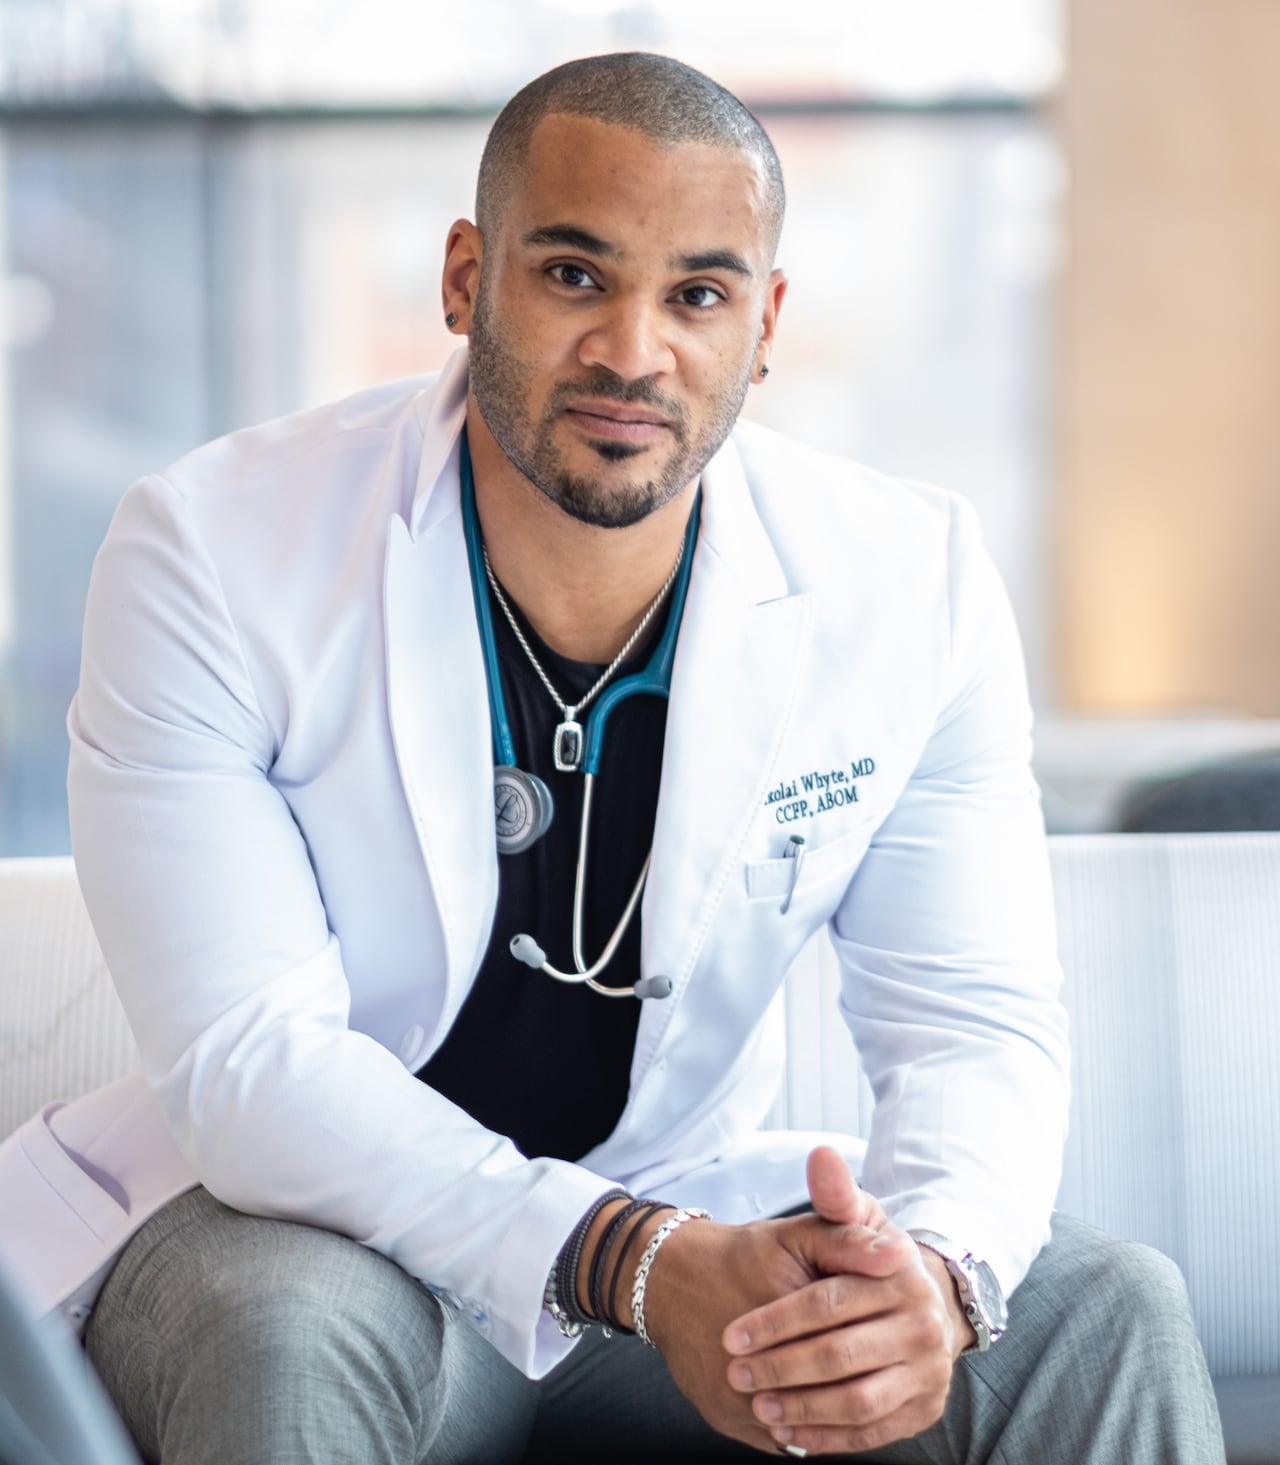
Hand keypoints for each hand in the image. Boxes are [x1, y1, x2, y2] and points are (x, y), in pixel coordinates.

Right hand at [621, 1151, 906, 1453]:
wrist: (669, 1278)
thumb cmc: (740, 1254)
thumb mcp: (795, 1235)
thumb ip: (847, 1242)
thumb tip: (899, 1256)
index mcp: (778, 1317)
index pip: (845, 1344)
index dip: (877, 1339)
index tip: (895, 1335)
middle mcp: (749, 1370)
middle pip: (831, 1392)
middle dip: (861, 1380)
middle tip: (888, 1370)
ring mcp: (736, 1402)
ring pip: (807, 1425)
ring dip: (840, 1415)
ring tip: (863, 1394)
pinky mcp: (725, 1419)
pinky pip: (781, 1439)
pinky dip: (809, 1430)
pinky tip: (826, 1412)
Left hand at [721, 1148, 969, 1455]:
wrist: (914, 1301)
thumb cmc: (864, 1257)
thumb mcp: (850, 1219)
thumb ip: (833, 1194)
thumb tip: (822, 1155)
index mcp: (903, 1275)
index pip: (828, 1302)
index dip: (776, 1322)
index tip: (733, 1336)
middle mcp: (925, 1325)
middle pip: (840, 1355)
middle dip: (781, 1368)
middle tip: (736, 1375)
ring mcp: (928, 1370)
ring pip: (858, 1401)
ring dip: (803, 1408)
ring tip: (759, 1405)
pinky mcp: (924, 1409)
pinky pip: (873, 1433)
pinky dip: (830, 1438)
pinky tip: (790, 1431)